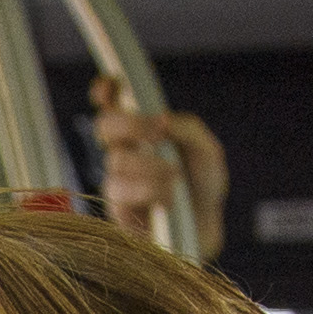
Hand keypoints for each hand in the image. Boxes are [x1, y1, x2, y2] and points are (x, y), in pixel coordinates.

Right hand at [91, 78, 225, 256]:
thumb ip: (187, 129)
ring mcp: (117, 179)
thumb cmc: (203, 185)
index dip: (106, 90)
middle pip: (105, 125)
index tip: (112, 85)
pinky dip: (147, 190)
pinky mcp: (116, 209)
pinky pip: (120, 192)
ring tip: (175, 177)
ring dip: (149, 166)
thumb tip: (162, 120)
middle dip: (130, 125)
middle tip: (158, 134)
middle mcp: (124, 150)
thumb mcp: (207, 151)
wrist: (206, 227)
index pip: (112, 103)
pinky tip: (167, 199)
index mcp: (142, 130)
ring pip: (116, 160)